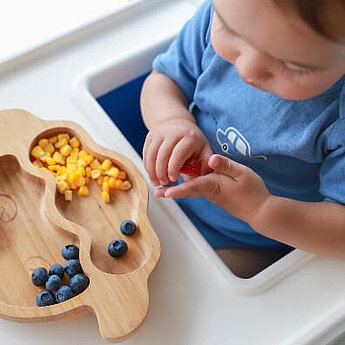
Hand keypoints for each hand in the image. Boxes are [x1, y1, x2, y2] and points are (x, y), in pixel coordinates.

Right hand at [143, 118, 212, 185]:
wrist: (179, 124)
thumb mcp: (204, 150)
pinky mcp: (150, 136)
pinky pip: (146, 153)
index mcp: (189, 136)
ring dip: (152, 171)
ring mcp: (159, 133)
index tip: (173, 179)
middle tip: (164, 183)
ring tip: (156, 182)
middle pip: (162, 155)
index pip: (179, 153)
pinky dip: (147, 166)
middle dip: (161, 172)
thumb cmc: (193, 141)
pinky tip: (152, 174)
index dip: (174, 168)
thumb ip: (206, 165)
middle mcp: (173, 132)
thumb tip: (204, 178)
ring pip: (151, 154)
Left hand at [155, 154, 271, 224]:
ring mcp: (212, 195)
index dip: (178, 189)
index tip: (165, 192)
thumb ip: (226, 165)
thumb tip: (210, 158)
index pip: (193, 187)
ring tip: (163, 189)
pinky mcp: (215, 195)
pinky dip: (188, 188)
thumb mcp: (242, 173)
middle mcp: (209, 192)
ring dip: (177, 190)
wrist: (260, 210)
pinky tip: (184, 182)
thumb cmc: (252, 191)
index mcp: (214, 185)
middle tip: (157, 192)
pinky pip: (198, 190)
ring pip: (191, 191)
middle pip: (187, 191)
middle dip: (171, 191)